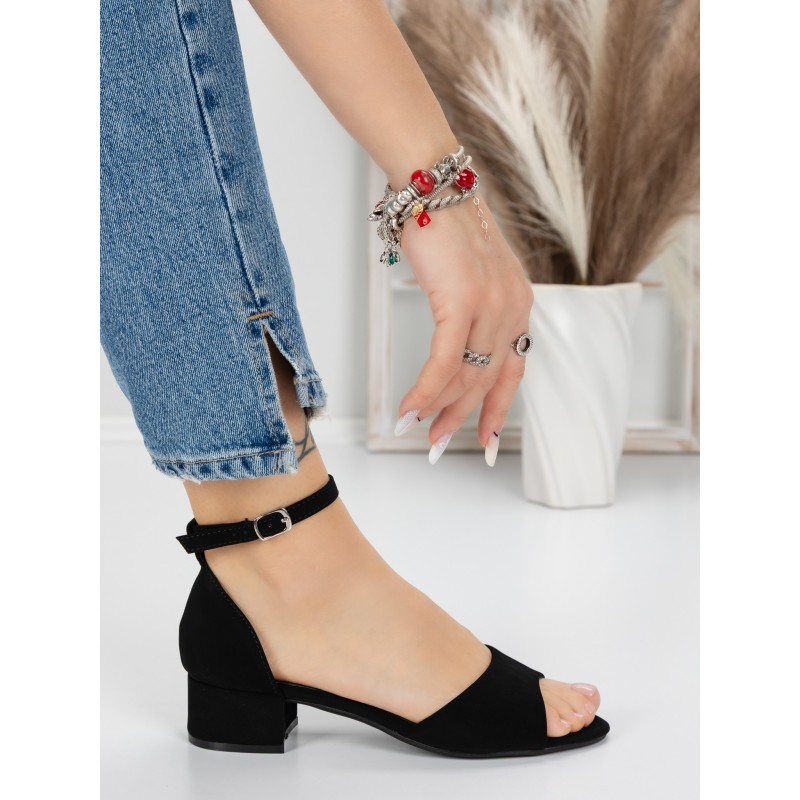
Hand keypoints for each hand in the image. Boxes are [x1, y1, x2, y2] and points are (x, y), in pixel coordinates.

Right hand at [395, 196, 533, 463]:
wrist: (432, 185)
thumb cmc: (442, 228)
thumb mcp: (470, 276)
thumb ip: (473, 313)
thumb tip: (453, 353)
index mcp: (519, 304)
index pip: (513, 371)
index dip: (499, 410)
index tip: (487, 441)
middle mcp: (514, 308)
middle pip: (487, 380)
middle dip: (461, 418)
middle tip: (438, 444)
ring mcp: (492, 305)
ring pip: (465, 375)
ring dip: (438, 409)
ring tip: (416, 431)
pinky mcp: (463, 302)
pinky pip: (444, 361)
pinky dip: (425, 391)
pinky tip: (409, 409)